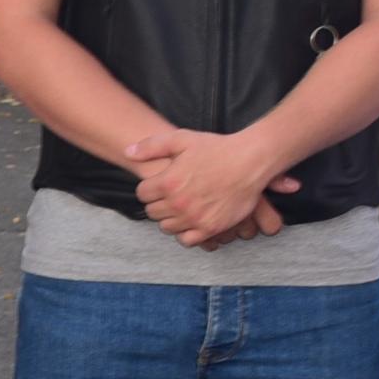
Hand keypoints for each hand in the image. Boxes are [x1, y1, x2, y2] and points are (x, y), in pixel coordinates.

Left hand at [123, 126, 297, 247]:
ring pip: (167, 227)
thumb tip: (128, 153)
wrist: (249, 161)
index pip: (142, 194)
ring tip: (181, 208)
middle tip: (171, 196)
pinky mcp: (210, 228)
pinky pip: (187, 240)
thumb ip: (151, 146)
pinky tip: (192, 221)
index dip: (149, 188)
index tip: (159, 184)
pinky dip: (186, 233)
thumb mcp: (181, 139)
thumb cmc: (216, 148)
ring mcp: (194, 218)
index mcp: (167, 182)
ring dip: (171, 219)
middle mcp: (177, 203)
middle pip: (152, 212)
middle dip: (158, 203)